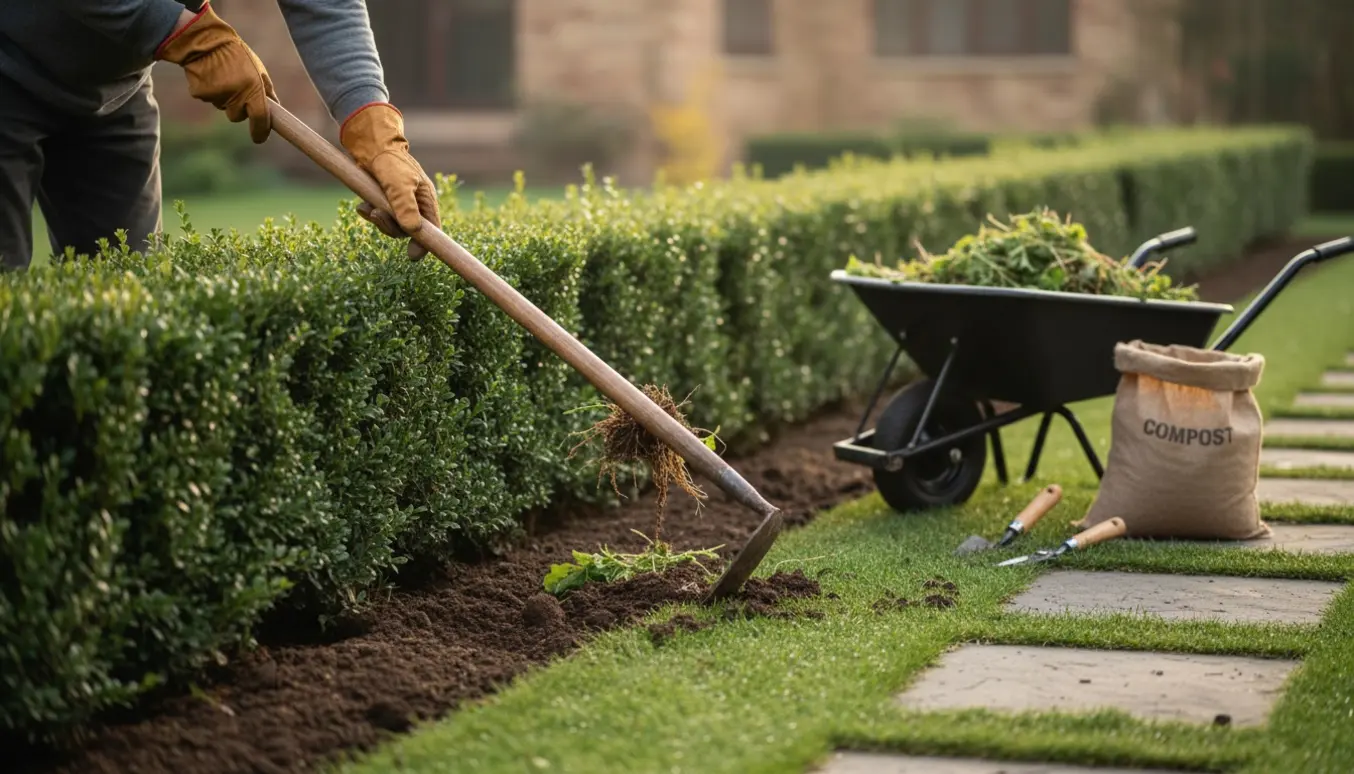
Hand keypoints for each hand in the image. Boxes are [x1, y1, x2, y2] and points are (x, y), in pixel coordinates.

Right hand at [155, 3, 275, 143]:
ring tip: (223, 77)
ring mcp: (216, 95)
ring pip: (223, 108)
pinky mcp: (199, 94)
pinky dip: (210, 92)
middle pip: (238, 116)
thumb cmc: (237, 55)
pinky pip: (208, 100)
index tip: (260, 138)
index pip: (260, 118)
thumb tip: (276, 110)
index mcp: (253, 88)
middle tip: (237, 90)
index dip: (261, 131)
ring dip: (225, 99)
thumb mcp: (258, 69)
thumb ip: (267, 91)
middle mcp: (235, 94)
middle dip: (239, 109)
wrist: (204, 41)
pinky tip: (210, 76)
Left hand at [341, 103, 440, 259]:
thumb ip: (405, 207)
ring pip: (391, 225)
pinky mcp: (384, 202)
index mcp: (426, 201)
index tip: (413, 256)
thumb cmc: (390, 161)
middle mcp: (415, 205)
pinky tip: (362, 205)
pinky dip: (369, 213)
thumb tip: (413, 231)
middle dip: (390, 226)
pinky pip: (378, 217)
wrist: (371, 145)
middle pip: (407, 231)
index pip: (431, 230)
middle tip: (376, 215)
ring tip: (367, 207)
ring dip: (378, 219)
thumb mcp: (399, 183)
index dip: (424, 244)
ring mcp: (399, 204)